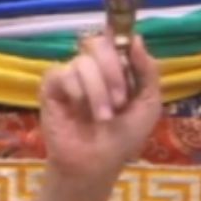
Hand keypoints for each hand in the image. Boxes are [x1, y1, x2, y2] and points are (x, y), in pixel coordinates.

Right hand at [36, 33, 161, 200]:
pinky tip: (79, 109)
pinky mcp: (51, 87)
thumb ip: (148, 72)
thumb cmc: (123, 137)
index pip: (115, 38)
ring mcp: (71, 75)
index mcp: (116, 67)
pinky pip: (62, 72)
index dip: (120, 37)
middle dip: (113, 70)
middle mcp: (93, 67)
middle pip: (98, 44)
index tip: (126, 47)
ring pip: (83, 62)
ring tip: (103, 117)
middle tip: (120, 100)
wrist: (98, 163)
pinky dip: (77, 90)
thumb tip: (137, 39)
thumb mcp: (148, 105)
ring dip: (98, 91)